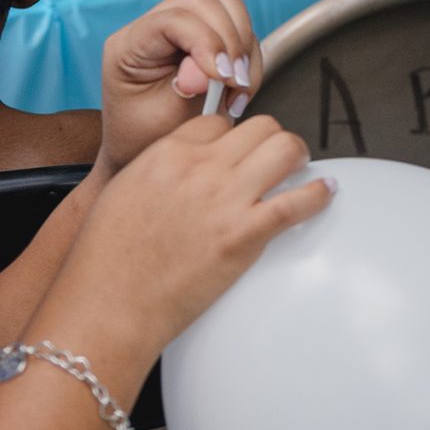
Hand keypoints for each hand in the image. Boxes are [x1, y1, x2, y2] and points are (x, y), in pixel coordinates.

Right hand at [55, 115, 332, 358]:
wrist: (106, 308)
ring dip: (298, 155)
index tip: (237, 152)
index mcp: (166, 153)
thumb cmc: (104, 262)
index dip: (231, 136)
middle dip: (270, 139)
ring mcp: (224, 199)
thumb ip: (157, 170)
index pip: (218, 121)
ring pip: (284, 148)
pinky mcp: (243, 235)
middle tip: (274, 158)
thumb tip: (181, 166)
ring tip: (301, 167)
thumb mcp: (121, 193)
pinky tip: (326, 192)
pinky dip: (318, 194)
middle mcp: (199, 167)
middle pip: (259, 126)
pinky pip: (297, 201)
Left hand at [97, 0, 260, 178]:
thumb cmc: (147, 138)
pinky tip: (239, 86)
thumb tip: (217, 66)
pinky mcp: (204, 33)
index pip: (173, 19)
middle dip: (230, 39)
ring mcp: (180, 25)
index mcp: (128, 46)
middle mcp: (152, 26)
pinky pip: (238, 25)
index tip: (223, 77)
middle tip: (236, 82)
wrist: (144, 150)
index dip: (205, 41)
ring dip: (242, 43)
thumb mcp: (164, 118)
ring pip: (226, 2)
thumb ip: (190, 87)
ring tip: (239, 85)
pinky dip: (247, 53)